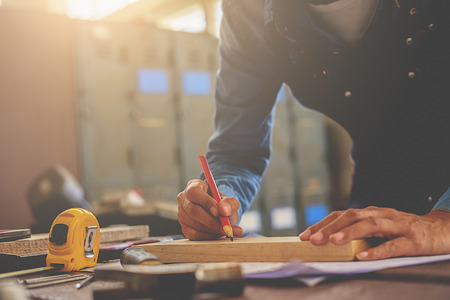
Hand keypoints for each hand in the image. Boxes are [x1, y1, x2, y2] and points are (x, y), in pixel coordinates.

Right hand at [177, 179, 242, 239]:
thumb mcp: (230, 202)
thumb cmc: (223, 205)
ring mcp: (182, 214)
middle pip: (193, 211)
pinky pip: (195, 235)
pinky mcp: (184, 228)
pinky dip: (209, 236)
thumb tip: (223, 209)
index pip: (194, 192)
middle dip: (212, 221)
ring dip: (213, 230)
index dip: (206, 202)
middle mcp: (184, 199)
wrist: (220, 214)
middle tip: (227, 227)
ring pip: (195, 224)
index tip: (218, 213)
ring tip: (227, 230)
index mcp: (194, 186)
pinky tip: (218, 234)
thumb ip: (230, 203)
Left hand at [299, 206, 449, 259]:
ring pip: (371, 226)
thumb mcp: (379, 228)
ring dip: (349, 233)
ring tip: (333, 242)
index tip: (304, 235)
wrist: (441, 230)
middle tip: (312, 240)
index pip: (341, 215)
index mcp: (371, 213)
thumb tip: (330, 242)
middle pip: (351, 216)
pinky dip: (377, 250)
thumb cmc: (404, 230)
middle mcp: (381, 215)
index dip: (322, 224)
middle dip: (330, 228)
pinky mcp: (413, 240)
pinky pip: (393, 245)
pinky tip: (363, 256)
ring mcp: (397, 225)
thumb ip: (358, 232)